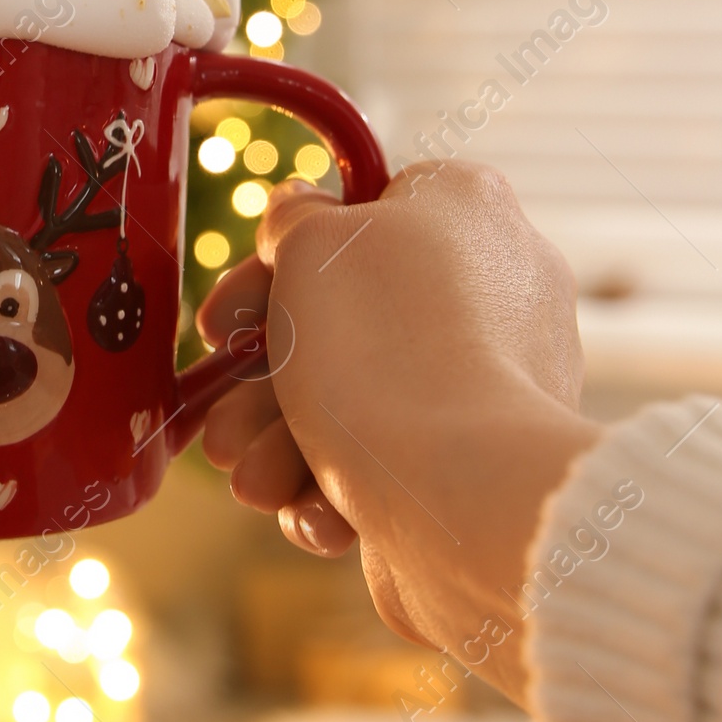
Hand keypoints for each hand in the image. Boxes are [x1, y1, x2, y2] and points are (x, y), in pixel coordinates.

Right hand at [198, 159, 600, 702]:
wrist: (459, 489)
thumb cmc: (383, 345)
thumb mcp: (310, 242)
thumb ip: (293, 218)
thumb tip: (296, 210)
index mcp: (467, 208)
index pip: (362, 213)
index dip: (276, 264)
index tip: (225, 319)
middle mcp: (498, 284)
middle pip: (347, 318)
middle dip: (265, 381)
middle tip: (221, 421)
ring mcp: (500, 378)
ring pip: (362, 397)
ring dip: (287, 443)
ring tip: (255, 485)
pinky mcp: (487, 460)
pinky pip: (398, 456)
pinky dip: (345, 486)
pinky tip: (318, 513)